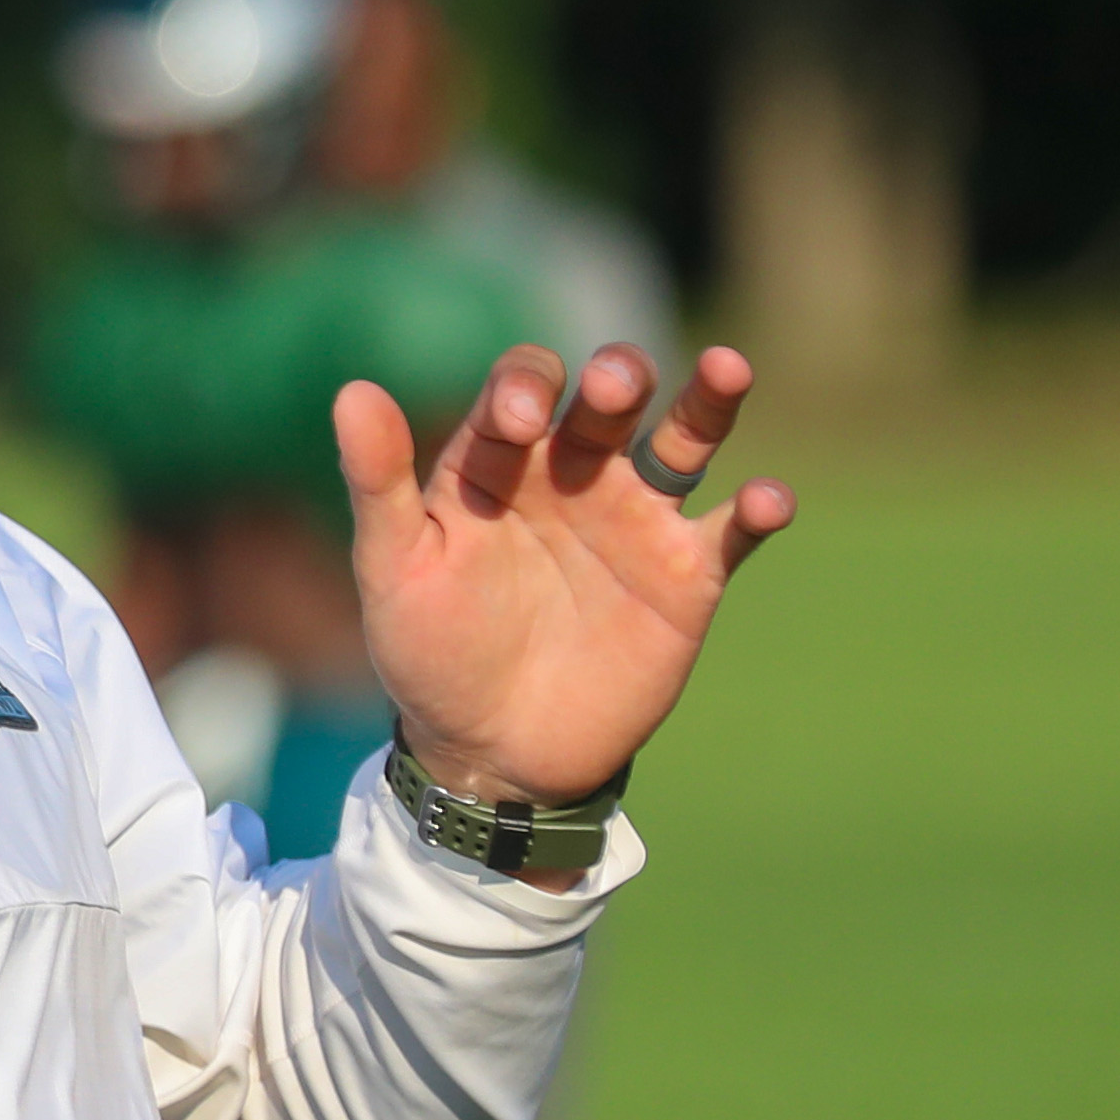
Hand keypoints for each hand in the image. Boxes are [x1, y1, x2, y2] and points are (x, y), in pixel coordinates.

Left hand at [342, 341, 793, 835]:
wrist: (491, 750)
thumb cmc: (431, 651)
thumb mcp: (394, 567)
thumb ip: (378, 482)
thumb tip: (351, 390)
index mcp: (499, 463)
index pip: (518, 394)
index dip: (522, 390)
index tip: (517, 422)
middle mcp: (574, 475)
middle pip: (606, 402)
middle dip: (615, 379)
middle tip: (614, 383)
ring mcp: (635, 521)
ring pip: (684, 441)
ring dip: (707, 404)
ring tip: (728, 369)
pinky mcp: (687, 576)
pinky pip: (730, 530)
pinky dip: (757, 510)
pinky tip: (767, 500)